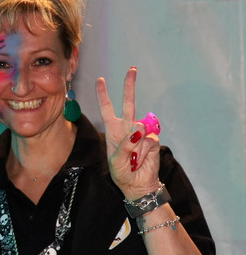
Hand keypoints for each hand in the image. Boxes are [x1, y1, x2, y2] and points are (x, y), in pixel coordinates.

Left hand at [95, 67, 161, 197]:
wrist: (138, 184)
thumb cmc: (123, 173)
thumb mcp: (116, 162)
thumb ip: (125, 145)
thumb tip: (140, 127)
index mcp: (113, 131)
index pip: (107, 109)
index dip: (103, 95)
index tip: (100, 80)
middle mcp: (127, 128)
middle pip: (128, 103)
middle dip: (129, 86)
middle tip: (132, 70)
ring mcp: (141, 133)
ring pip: (141, 127)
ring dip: (136, 147)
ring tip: (133, 160)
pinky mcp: (153, 140)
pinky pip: (149, 141)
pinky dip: (144, 152)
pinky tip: (141, 159)